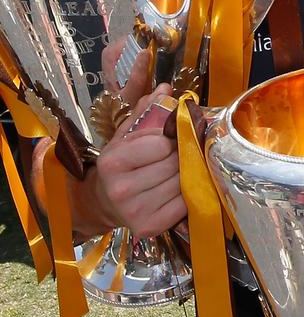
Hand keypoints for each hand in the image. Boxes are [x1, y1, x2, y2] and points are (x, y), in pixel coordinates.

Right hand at [94, 84, 184, 236]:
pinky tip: (177, 189)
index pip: (161, 144)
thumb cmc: (121, 164)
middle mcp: (121, 188)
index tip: (170, 139)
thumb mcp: (127, 136)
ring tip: (177, 170)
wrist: (104, 201)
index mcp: (113, 161)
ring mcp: (135, 211)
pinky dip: (187, 194)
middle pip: (175, 163)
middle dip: (182, 155)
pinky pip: (184, 204)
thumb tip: (166, 88)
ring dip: (187, 174)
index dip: (171, 138)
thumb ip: (147, 111)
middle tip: (179, 154)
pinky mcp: (149, 228)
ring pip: (182, 183)